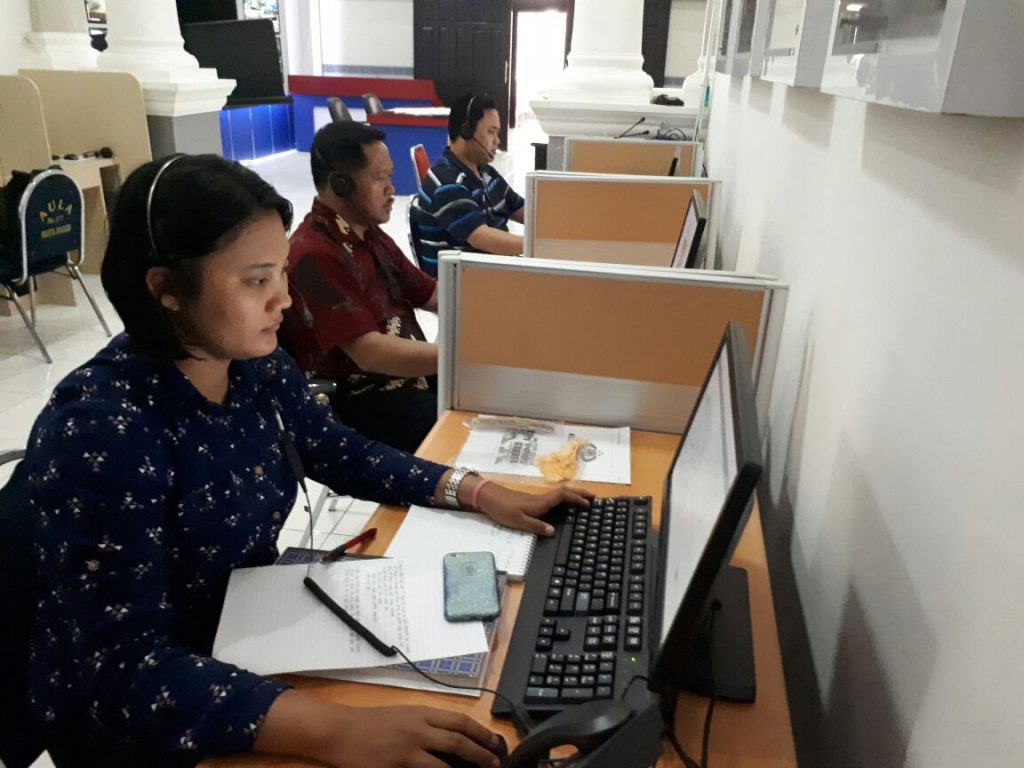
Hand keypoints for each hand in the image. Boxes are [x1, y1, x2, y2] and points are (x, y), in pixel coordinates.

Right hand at [256, 693, 504, 767]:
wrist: (341, 731)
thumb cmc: (371, 722)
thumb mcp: (404, 716)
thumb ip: (427, 725)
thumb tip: (454, 738)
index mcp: (422, 713)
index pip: (460, 720)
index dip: (481, 733)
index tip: (496, 742)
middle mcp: (419, 729)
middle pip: (458, 741)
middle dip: (482, 753)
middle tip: (496, 763)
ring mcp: (407, 750)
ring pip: (445, 763)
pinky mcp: (396, 767)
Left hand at [474, 482, 592, 536]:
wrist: (488, 497)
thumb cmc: (502, 509)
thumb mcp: (518, 521)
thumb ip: (535, 526)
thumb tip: (553, 531)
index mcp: (540, 503)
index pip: (563, 496)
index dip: (577, 498)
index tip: (589, 503)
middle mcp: (541, 499)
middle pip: (564, 492)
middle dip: (580, 493)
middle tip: (594, 497)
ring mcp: (537, 499)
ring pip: (560, 494)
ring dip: (573, 495)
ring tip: (584, 500)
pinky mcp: (532, 501)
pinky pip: (554, 498)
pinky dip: (564, 499)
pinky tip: (565, 506)